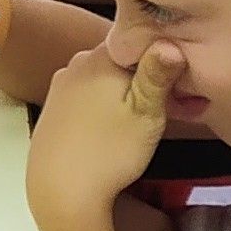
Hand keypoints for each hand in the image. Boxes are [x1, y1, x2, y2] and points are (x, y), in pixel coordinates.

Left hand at [29, 39, 180, 230]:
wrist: (60, 190)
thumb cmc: (110, 152)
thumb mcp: (146, 113)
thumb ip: (157, 75)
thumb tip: (169, 40)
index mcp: (101, 57)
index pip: (140, 41)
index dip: (161, 61)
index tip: (177, 87)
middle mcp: (77, 63)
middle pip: (121, 60)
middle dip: (142, 78)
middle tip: (165, 108)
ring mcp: (61, 85)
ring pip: (103, 79)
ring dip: (121, 93)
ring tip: (136, 124)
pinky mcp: (53, 108)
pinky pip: (86, 96)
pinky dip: (101, 106)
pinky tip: (109, 131)